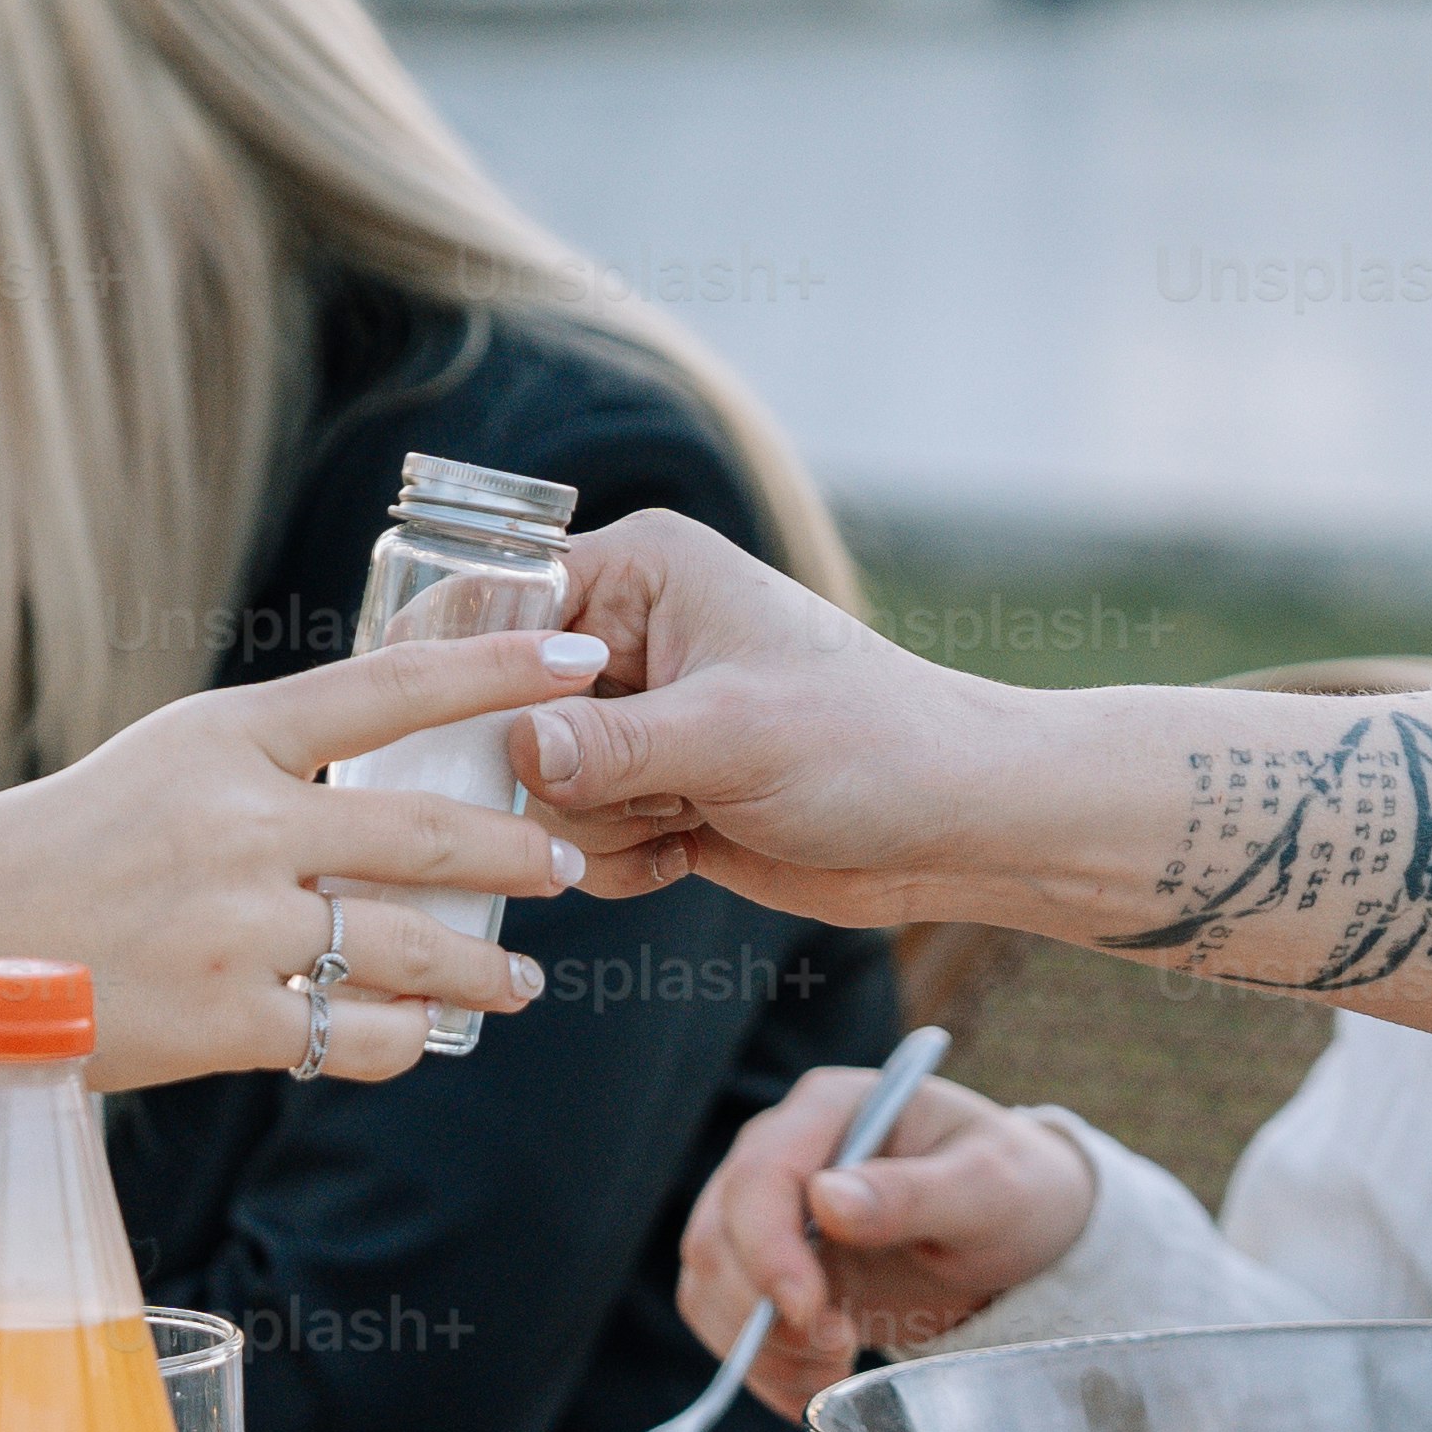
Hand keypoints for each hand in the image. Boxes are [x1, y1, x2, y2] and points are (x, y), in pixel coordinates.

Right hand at [0, 633, 601, 1112]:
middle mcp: (239, 823)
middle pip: (426, 830)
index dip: (497, 668)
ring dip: (482, 965)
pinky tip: (418, 1033)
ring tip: (519, 978)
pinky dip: (399, 1037)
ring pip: (408, 944)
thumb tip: (379, 765)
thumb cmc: (47, 854)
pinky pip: (353, 1034)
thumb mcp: (157, 767)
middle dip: (515, 849)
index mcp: (223, 738)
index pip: (390, 686)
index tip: (580, 653)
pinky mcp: (222, 1022)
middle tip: (566, 860)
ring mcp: (235, 926)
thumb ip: (263, 766)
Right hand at [515, 512, 1042, 924]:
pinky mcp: (650, 790)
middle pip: (501, 710)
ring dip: (597, 824)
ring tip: (687, 814)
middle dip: (559, 774)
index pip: (498, 602)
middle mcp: (627, 636)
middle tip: (650, 790)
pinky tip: (688, 849)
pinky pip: (574, 835)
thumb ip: (611, 746)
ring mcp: (636, 717)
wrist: (953, 825)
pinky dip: (617, 859)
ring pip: (532, 786)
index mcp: (640, 572)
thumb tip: (514, 750)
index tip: (498, 745)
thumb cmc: (870, 745)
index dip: (478, 676)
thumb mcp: (734, 735)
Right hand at [673, 1063, 1094, 1411]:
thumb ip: (912, 1192)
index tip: (811, 1313)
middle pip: (718, 1237)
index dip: (768, 1252)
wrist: (1020, 1231)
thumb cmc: (1013, 1190)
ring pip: (711, 1285)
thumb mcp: (989, 1187)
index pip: (759, 1177)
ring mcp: (768, 1212)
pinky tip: (816, 1381)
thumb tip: (825, 1198)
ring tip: (834, 1367)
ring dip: (758, 1346)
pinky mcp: (771, 1267)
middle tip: (841, 1346)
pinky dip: (761, 1364)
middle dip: (764, 1311)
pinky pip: (728, 1320)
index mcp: (829, 1110)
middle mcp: (782, 1152)